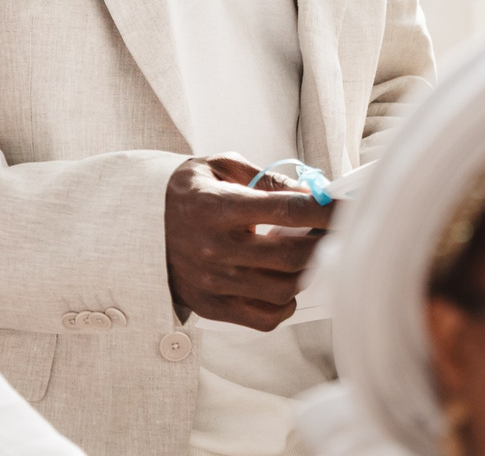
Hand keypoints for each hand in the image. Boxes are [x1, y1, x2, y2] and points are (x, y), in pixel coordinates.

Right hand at [164, 155, 330, 330]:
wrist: (138, 228)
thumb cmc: (183, 194)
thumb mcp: (215, 167)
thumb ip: (262, 177)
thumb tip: (309, 194)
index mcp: (216, 207)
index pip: (287, 211)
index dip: (325, 210)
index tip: (346, 207)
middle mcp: (215, 249)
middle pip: (293, 257)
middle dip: (322, 243)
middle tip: (329, 232)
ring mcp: (214, 283)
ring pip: (285, 289)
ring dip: (304, 272)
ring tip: (301, 253)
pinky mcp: (213, 307)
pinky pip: (266, 318)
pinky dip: (285, 303)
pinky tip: (283, 282)